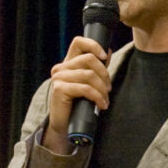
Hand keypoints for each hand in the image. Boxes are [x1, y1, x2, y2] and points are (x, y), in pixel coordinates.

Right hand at [43, 36, 111, 153]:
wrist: (66, 125)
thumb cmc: (79, 104)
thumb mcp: (90, 83)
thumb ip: (97, 68)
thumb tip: (108, 52)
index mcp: (69, 63)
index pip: (79, 42)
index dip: (94, 45)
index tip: (105, 57)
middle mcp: (61, 67)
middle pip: (89, 59)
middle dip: (105, 74)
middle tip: (108, 89)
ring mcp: (58, 77)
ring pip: (89, 74)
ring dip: (102, 89)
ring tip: (105, 100)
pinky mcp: (59, 89)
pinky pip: (85, 88)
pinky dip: (97, 97)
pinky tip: (101, 105)